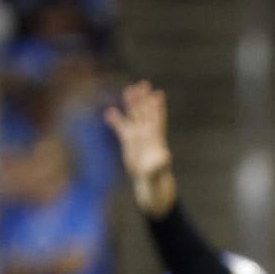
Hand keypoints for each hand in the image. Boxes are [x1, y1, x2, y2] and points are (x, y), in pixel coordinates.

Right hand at [104, 81, 177, 217]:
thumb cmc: (157, 184)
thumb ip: (160, 167)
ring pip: (134, 117)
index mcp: (155, 142)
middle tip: (142, 84)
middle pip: (145, 114)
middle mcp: (147, 137)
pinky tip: (109, 112)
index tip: (158, 94)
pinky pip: (121, 129)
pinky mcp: (129, 144)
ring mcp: (137, 139)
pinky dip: (116, 120)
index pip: (156, 120)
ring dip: (131, 104)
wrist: (151, 189)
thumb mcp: (158, 176)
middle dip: (143, 100)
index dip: (157, 108)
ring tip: (129, 89)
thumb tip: (165, 158)